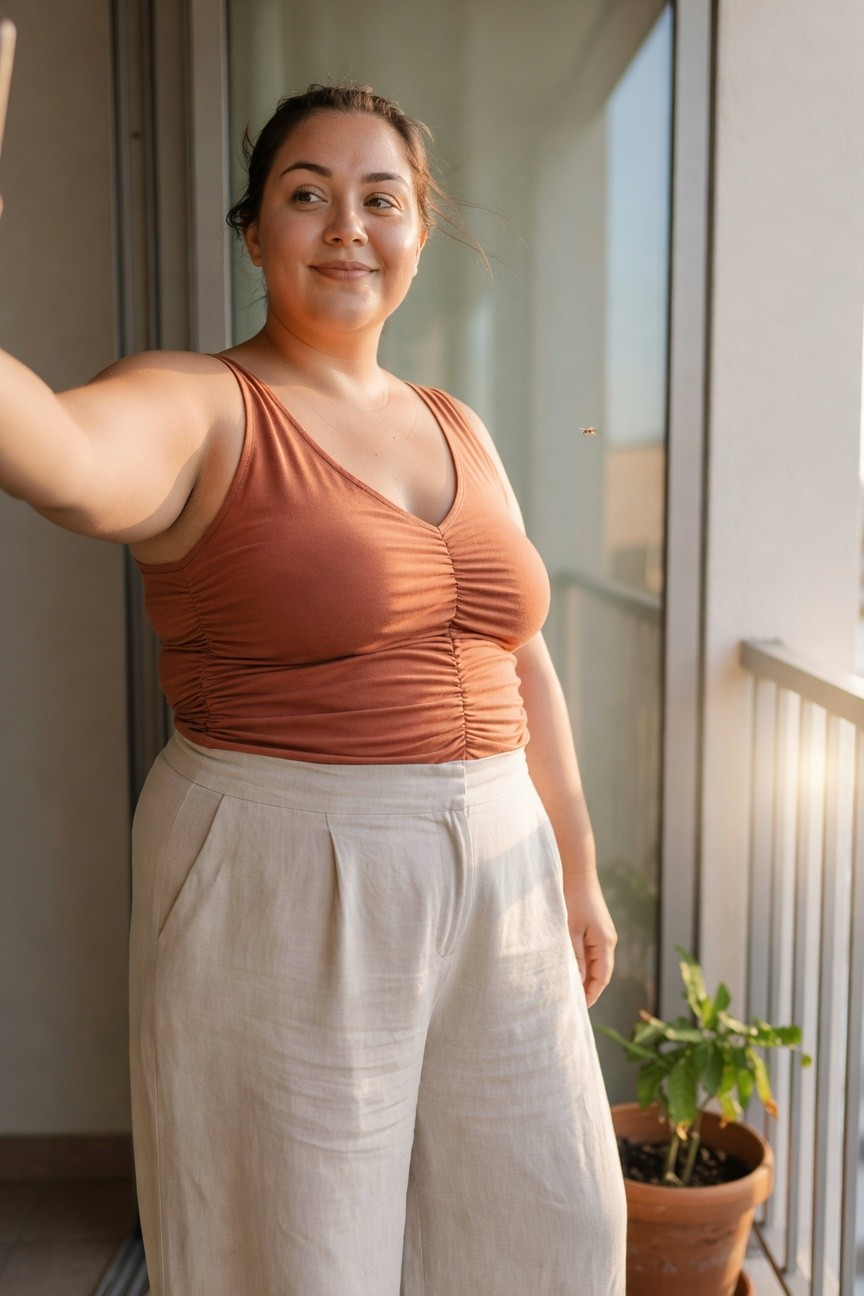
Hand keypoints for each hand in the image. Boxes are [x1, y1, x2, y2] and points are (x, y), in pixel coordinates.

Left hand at [562, 875, 617, 1007]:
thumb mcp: (570, 930)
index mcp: (605, 943)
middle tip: (573, 1004)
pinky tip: (573, 969)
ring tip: (571, 990)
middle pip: (602, 972)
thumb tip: (579, 982)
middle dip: (590, 989)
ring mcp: (604, 934)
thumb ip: (575, 957)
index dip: (591, 994)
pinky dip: (585, 964)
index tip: (580, 1008)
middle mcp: (608, 940)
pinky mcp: (597, 928)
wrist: (577, 872)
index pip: (602, 977)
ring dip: (587, 977)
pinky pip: (594, 952)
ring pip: (598, 963)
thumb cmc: (572, 899)